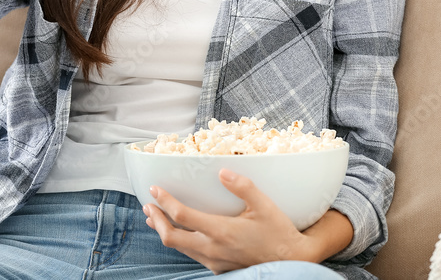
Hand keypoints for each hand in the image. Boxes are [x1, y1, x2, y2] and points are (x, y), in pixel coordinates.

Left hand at [143, 169, 313, 273]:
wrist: (292, 261)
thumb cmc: (279, 231)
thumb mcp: (265, 205)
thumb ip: (243, 186)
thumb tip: (222, 170)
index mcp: (222, 231)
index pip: (182, 215)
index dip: (164, 201)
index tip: (154, 189)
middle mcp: (213, 249)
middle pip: (171, 237)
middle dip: (155, 220)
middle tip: (148, 205)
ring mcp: (214, 261)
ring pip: (179, 248)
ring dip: (165, 231)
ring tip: (155, 217)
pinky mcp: (218, 268)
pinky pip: (191, 254)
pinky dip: (180, 241)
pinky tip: (180, 232)